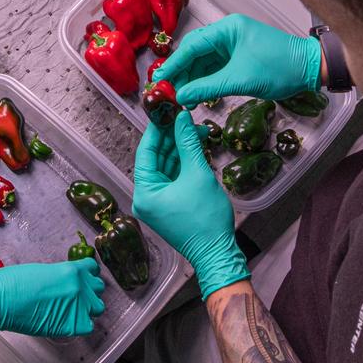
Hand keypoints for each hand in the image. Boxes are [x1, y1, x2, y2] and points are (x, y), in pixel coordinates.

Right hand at [0, 260, 105, 351]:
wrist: (2, 300)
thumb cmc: (13, 283)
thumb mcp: (43, 271)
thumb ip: (61, 276)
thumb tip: (66, 284)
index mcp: (72, 270)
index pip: (92, 269)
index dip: (87, 276)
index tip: (83, 280)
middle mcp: (80, 287)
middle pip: (97, 289)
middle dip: (88, 292)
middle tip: (75, 297)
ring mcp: (79, 306)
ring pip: (97, 308)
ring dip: (87, 309)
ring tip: (71, 311)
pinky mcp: (73, 324)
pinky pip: (88, 326)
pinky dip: (79, 325)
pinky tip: (67, 322)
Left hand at [133, 114, 247, 297]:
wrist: (218, 253)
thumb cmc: (206, 219)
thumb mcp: (197, 174)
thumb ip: (188, 143)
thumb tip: (181, 117)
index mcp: (144, 192)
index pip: (146, 151)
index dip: (157, 129)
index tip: (166, 109)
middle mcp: (146, 197)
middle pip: (156, 158)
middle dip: (172, 137)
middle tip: (184, 116)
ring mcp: (158, 202)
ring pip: (166, 166)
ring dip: (180, 149)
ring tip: (195, 129)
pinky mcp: (171, 205)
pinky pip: (174, 177)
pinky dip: (184, 163)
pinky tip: (195, 146)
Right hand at [152, 13, 320, 106]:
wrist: (310, 70)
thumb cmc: (281, 67)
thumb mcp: (240, 79)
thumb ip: (208, 87)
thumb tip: (182, 96)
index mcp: (228, 29)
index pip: (192, 46)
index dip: (174, 64)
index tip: (160, 78)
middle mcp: (228, 34)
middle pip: (195, 52)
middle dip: (181, 72)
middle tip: (167, 90)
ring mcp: (234, 46)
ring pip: (205, 62)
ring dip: (193, 79)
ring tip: (181, 97)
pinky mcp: (240, 58)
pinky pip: (216, 68)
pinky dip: (206, 82)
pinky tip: (197, 95)